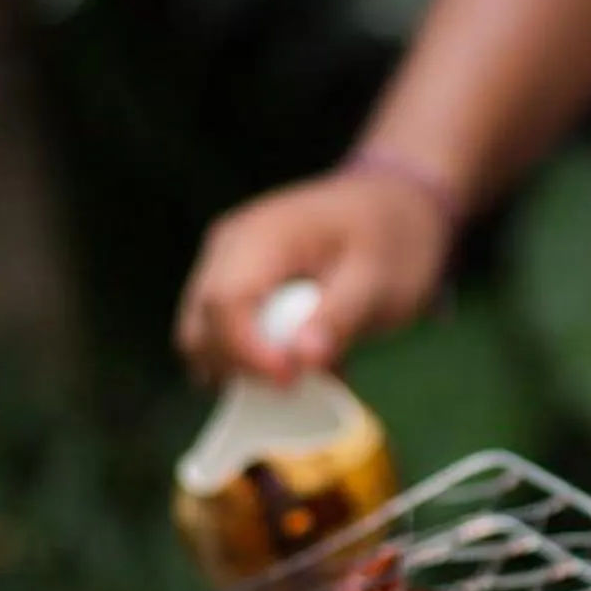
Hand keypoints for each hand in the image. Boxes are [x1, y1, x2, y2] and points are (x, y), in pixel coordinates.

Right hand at [175, 169, 454, 383]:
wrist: (389, 206)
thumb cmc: (388, 238)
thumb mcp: (381, 279)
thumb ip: (341, 317)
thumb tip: (304, 360)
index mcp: (263, 234)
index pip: (226, 302)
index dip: (247, 351)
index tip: (289, 380)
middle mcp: (229, 245)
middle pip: (200, 326)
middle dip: (241, 368)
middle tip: (298, 384)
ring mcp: (224, 263)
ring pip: (201, 337)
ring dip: (243, 369)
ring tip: (302, 373)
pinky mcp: (232, 284)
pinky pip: (219, 335)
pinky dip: (249, 360)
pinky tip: (295, 361)